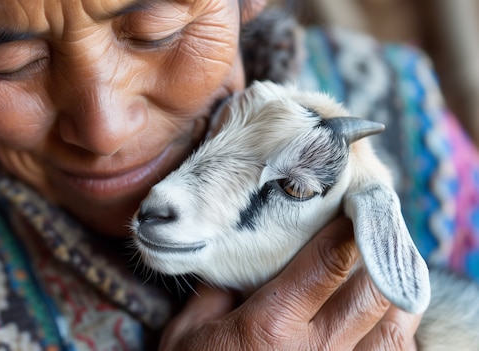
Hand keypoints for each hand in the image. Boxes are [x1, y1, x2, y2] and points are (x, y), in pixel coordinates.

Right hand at [159, 217, 421, 349]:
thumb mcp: (187, 331)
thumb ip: (215, 291)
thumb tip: (242, 258)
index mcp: (269, 327)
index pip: (326, 265)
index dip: (345, 229)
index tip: (350, 207)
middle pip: (373, 294)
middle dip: (381, 256)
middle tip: (375, 231)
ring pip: (395, 332)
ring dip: (397, 296)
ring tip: (389, 270)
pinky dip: (396, 336)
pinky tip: (383, 319)